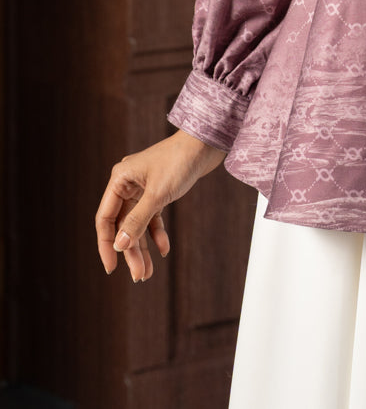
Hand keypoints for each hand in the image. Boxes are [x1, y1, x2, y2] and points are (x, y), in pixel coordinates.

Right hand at [95, 130, 224, 281]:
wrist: (207, 142)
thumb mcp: (158, 194)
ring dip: (143, 247)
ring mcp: (143, 187)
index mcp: (119, 179)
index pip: (105, 219)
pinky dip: (157, 233)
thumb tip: (120, 245)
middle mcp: (127, 183)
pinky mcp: (158, 190)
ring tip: (148, 272)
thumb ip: (137, 220)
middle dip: (131, 251)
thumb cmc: (180, 161)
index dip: (106, 245)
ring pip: (137, 224)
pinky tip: (164, 249)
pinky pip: (152, 216)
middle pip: (123, 225)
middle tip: (139, 276)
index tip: (112, 268)